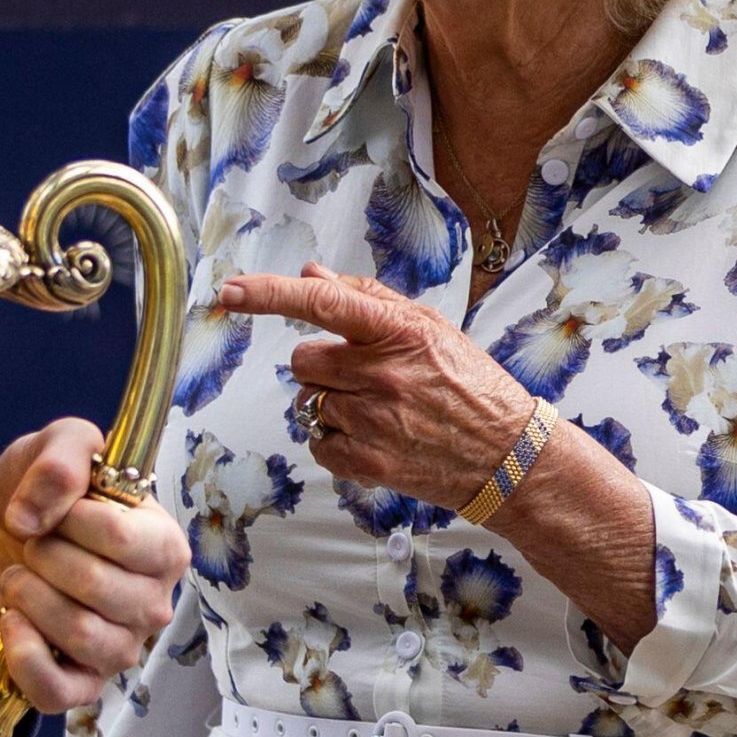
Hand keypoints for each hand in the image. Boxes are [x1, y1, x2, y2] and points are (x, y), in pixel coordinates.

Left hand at [0, 417, 191, 713]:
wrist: (2, 537)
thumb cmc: (46, 495)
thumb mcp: (57, 447)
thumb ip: (62, 459)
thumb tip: (35, 516)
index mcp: (164, 545)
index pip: (122, 538)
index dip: (72, 520)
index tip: (54, 510)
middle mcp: (154, 602)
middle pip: (97, 586)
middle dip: (44, 557)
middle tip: (31, 544)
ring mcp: (121, 648)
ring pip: (79, 634)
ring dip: (30, 597)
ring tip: (19, 577)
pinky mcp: (81, 686)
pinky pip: (57, 690)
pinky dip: (24, 655)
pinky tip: (12, 621)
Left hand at [218, 263, 535, 509]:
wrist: (506, 455)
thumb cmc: (470, 383)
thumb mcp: (429, 326)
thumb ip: (368, 298)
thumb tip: (311, 274)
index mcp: (397, 332)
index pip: (321, 302)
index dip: (269, 294)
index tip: (230, 291)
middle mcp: (381, 374)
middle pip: (303, 361)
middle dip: (322, 366)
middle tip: (362, 376)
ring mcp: (373, 422)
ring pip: (307, 402)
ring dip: (329, 403)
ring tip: (376, 409)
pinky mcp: (368, 463)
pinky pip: (316, 443)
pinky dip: (334, 440)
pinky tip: (372, 436)